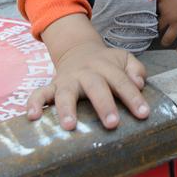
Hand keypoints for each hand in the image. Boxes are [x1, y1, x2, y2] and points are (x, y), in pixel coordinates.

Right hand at [27, 37, 148, 130]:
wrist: (78, 50)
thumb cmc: (106, 63)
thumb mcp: (124, 59)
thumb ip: (135, 69)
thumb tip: (139, 83)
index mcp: (107, 67)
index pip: (122, 81)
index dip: (133, 97)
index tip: (143, 113)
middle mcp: (86, 73)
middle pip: (95, 87)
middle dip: (104, 105)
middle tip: (112, 124)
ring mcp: (67, 80)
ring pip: (66, 93)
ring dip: (66, 109)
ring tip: (69, 126)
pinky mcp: (52, 86)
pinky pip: (40, 93)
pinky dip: (34, 103)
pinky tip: (32, 117)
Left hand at [158, 0, 176, 51]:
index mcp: (162, 5)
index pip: (153, 16)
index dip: (154, 18)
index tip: (157, 19)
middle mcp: (169, 16)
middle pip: (159, 28)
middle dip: (158, 30)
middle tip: (159, 31)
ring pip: (168, 38)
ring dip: (165, 42)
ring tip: (165, 42)